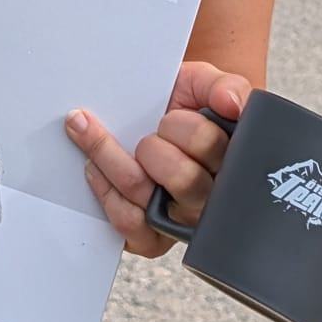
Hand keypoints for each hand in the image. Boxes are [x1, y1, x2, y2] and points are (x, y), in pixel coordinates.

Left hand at [63, 63, 251, 258]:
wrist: (144, 107)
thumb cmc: (180, 103)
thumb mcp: (203, 83)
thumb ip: (226, 87)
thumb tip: (232, 105)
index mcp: (229, 159)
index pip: (212, 147)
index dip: (186, 128)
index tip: (170, 115)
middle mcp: (208, 195)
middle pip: (184, 179)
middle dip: (153, 147)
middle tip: (145, 134)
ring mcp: (178, 218)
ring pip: (144, 196)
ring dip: (110, 158)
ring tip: (89, 131)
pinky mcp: (151, 238)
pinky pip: (129, 223)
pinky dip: (105, 191)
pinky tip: (94, 166)